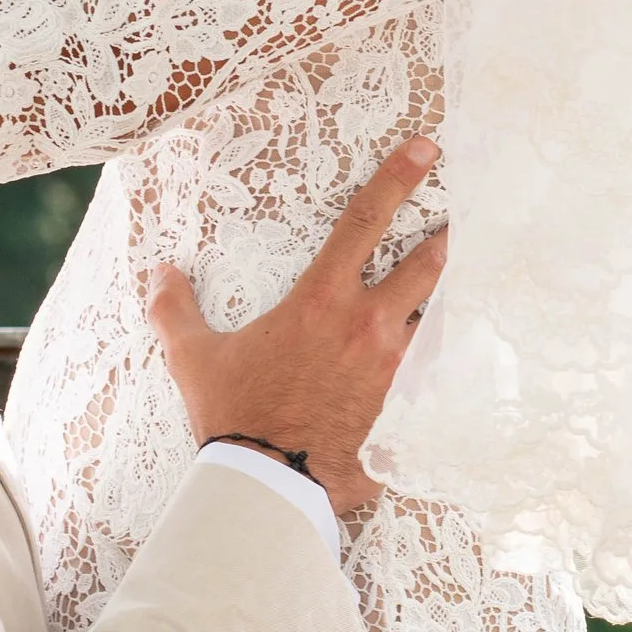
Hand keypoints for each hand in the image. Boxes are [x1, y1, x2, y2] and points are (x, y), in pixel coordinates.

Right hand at [146, 140, 447, 518]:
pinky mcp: (405, 407)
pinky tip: (458, 356)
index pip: (365, 220)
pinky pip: (434, 371)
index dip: (398, 176)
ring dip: (450, 296)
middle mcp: (367, 326)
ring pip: (437, 317)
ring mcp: (393, 368)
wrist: (271, 483)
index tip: (427, 148)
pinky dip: (445, 356)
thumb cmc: (236, 415)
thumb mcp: (194, 357)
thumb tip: (160, 273)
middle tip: (469, 215)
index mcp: (321, 300)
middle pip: (426, 264)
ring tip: (471, 280)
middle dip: (449, 236)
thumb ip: (175, 309)